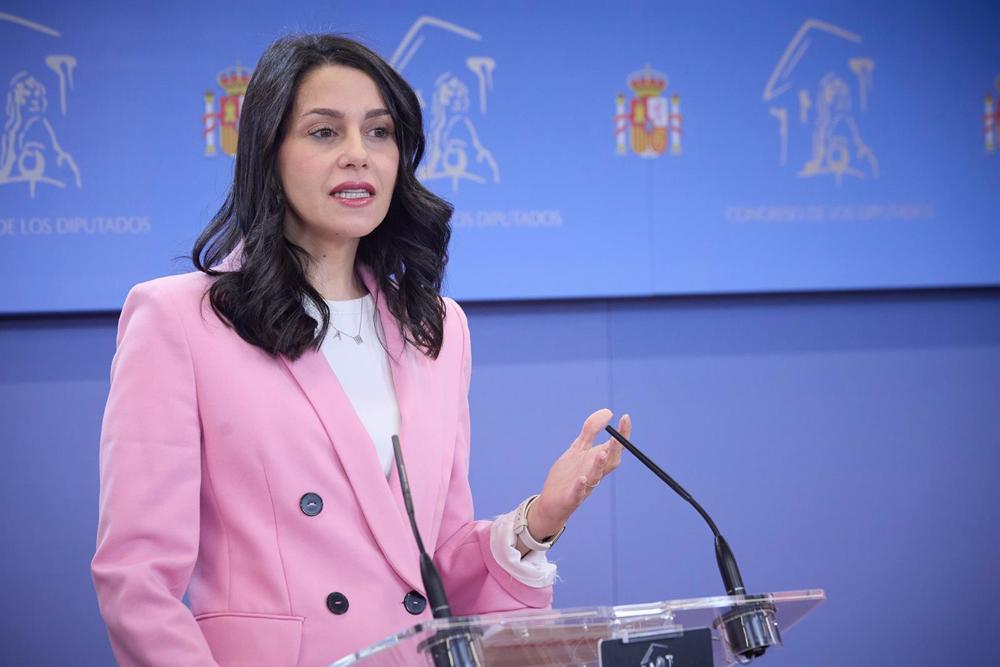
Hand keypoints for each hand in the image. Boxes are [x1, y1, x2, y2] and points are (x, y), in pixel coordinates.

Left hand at [528, 409, 630, 539]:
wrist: (550, 502)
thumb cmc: (567, 475)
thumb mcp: (577, 449)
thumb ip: (591, 431)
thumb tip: (608, 411)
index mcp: (596, 461)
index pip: (614, 447)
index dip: (622, 434)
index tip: (625, 417)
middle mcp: (594, 473)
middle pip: (609, 462)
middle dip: (615, 449)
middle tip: (617, 436)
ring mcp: (584, 486)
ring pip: (595, 476)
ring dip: (599, 465)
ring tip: (602, 452)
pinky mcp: (571, 498)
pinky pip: (577, 493)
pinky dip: (580, 486)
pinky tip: (581, 479)